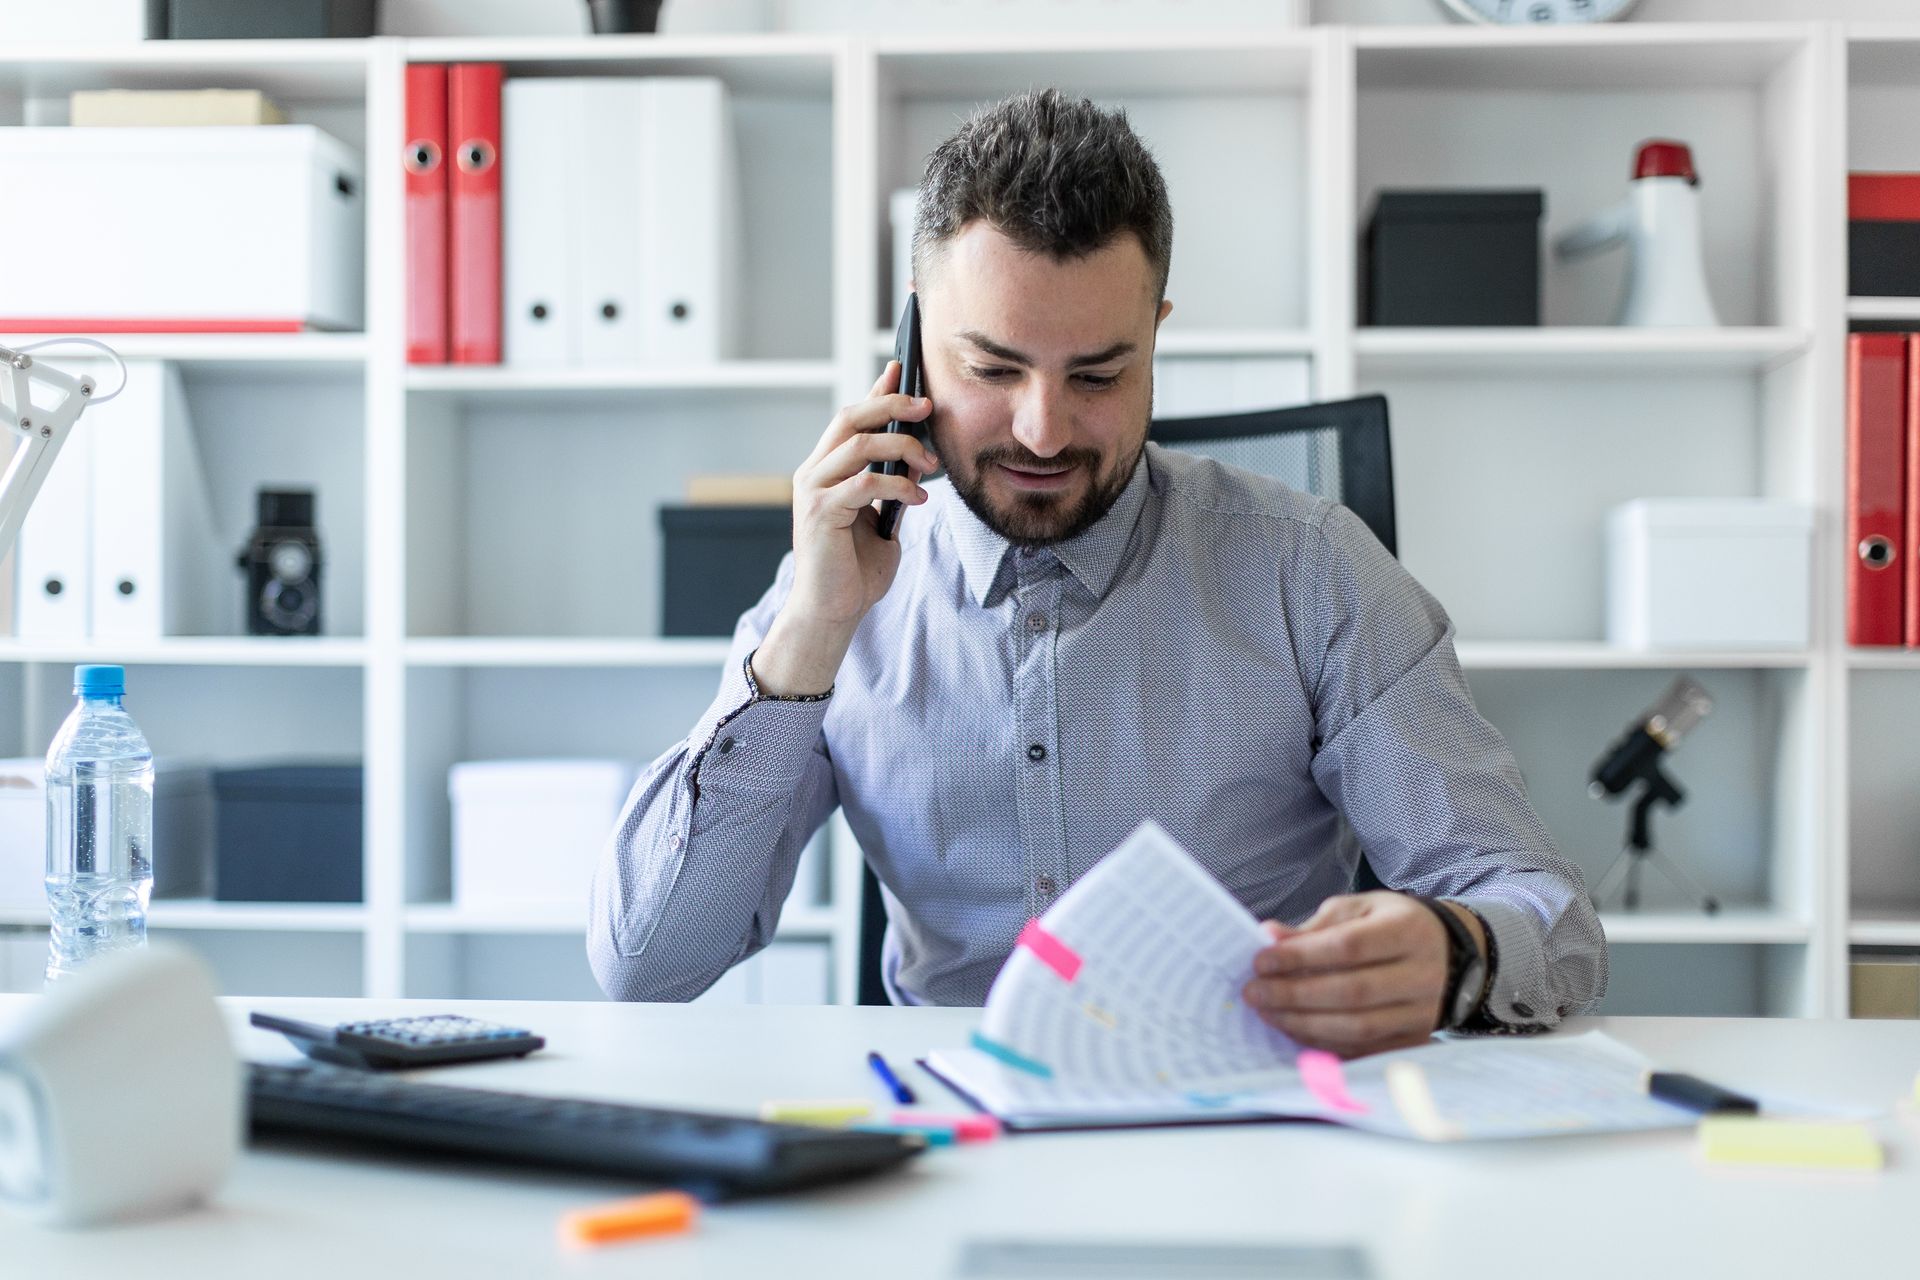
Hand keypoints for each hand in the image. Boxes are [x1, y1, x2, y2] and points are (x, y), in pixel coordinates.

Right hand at [751, 362, 937, 695]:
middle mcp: (813, 472)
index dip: (876, 391)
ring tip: (928, 464)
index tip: (903, 369)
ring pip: (857, 445)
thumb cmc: (855, 569)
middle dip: (891, 405)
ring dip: (901, 447)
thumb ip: (888, 488)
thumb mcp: (880, 519)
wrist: (832, 611)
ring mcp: (812, 490)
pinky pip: (864, 484)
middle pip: (850, 418)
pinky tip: (918, 499)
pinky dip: (897, 486)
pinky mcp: (820, 512)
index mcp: (825, 469)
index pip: (851, 418)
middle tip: (927, 405)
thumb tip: (914, 459)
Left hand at [1242, 892, 1466, 1058]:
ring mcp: (1422, 1013)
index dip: (1301, 956)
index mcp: (1408, 931)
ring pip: (1358, 1028)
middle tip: (1254, 992)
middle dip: (1294, 995)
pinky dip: (1323, 1043)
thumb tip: (1269, 937)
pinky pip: (1363, 1049)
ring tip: (1267, 1012)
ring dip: (1303, 1023)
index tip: (1261, 960)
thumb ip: (1315, 926)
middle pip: (1352, 992)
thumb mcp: (1358, 909)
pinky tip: (1293, 1029)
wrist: (1449, 954)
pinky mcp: (1414, 1040)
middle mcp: (1422, 975)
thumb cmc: (1392, 925)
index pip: (1349, 947)